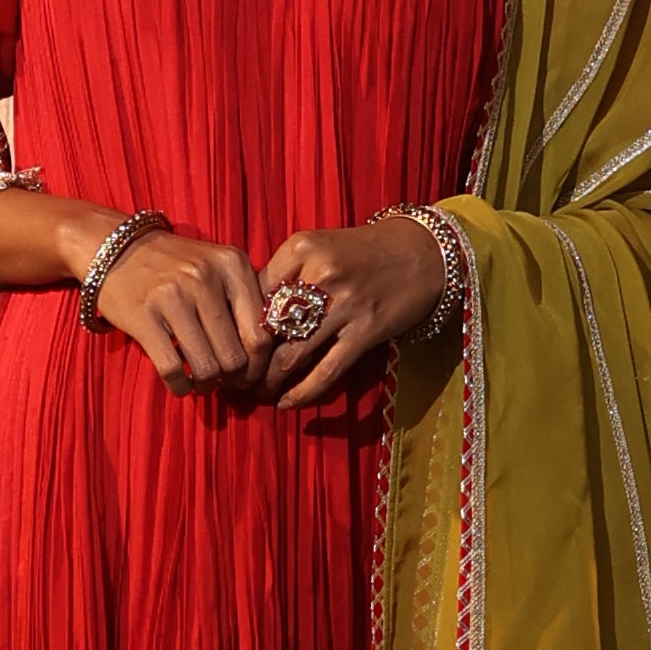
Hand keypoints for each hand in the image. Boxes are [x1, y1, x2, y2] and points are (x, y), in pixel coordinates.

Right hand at [91, 221, 281, 392]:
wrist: (115, 247)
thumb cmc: (175, 264)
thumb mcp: (217, 266)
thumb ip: (245, 299)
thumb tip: (267, 355)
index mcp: (232, 264)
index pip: (261, 333)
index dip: (259, 365)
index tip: (250, 374)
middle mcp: (205, 277)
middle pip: (236, 356)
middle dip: (233, 379)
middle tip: (225, 381)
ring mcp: (172, 297)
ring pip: (207, 368)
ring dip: (207, 385)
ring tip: (203, 382)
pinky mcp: (143, 317)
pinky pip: (173, 370)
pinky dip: (180, 387)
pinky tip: (181, 384)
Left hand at [252, 212, 448, 406]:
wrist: (422, 252)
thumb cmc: (361, 252)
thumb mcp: (318, 246)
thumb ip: (283, 274)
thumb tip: (244, 317)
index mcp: (302, 248)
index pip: (254, 294)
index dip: (237, 325)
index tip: (228, 345)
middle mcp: (321, 274)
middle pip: (269, 327)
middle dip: (249, 359)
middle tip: (236, 376)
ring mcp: (346, 304)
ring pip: (293, 354)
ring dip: (270, 380)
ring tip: (257, 391)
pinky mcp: (367, 331)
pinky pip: (327, 370)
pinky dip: (303, 392)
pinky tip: (287, 403)